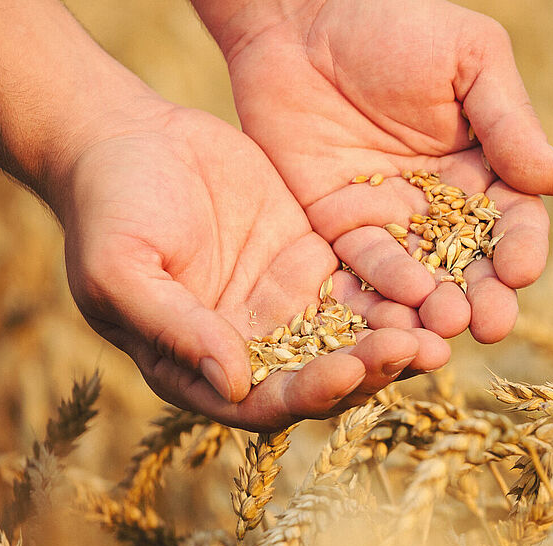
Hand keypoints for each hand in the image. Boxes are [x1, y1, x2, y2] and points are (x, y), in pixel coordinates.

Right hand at [59, 100, 448, 429]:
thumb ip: (175, 326)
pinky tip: (436, 282)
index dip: (311, 393)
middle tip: (421, 352)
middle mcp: (255, 348)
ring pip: (355, 335)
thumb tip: (233, 383)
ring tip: (444, 328)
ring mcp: (289, 306)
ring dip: (399, 337)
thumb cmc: (108, 207)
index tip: (350, 371)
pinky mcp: (316, 263)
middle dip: (373, 369)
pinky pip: (365, 284)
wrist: (128, 137)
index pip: (267, 402)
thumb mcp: (123, 270)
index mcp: (202, 368)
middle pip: (325, 376)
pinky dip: (399, 289)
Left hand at [198, 0, 552, 342]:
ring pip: (419, 277)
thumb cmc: (397, 21)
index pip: (514, 220)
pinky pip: (358, 269)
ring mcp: (390, 220)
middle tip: (488, 324)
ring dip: (432, 307)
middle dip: (482, 296)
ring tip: (442, 326)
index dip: (520, 248)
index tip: (519, 271)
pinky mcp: (337, 227)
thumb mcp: (470, 59)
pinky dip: (375, 293)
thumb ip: (511, 122)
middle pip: (471, 264)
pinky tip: (388, 312)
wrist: (302, 12)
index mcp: (487, 167)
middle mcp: (443, 205)